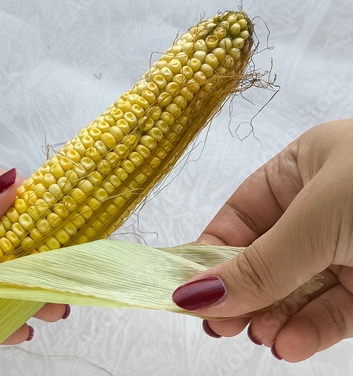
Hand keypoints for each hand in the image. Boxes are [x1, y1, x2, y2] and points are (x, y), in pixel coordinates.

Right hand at [172, 119, 352, 361]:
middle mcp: (321, 208)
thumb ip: (259, 263)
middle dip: (240, 291)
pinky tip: (286, 345)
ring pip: (295, 289)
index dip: (210, 252)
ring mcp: (348, 248)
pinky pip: (333, 311)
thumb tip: (193, 294)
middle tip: (215, 323)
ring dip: (271, 316)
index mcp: (302, 170)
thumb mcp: (319, 219)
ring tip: (253, 336)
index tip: (187, 289)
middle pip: (263, 257)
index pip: (239, 216)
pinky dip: (308, 331)